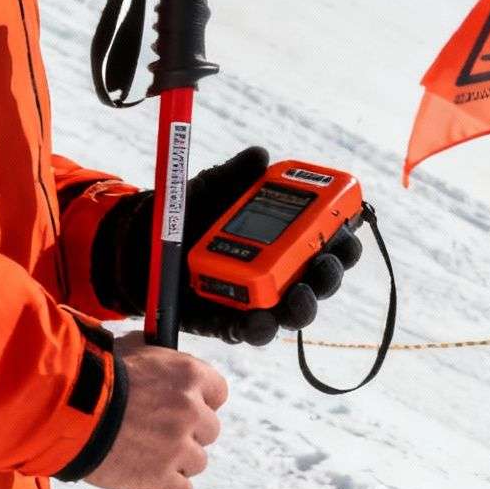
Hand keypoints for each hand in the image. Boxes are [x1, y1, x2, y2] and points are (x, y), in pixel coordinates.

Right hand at [83, 335, 227, 488]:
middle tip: (159, 432)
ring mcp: (177, 446)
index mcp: (189, 376)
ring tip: (147, 455)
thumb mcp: (130, 348)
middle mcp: (191, 410)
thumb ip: (153, 354)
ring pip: (197, 462)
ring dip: (177, 461)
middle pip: (208, 430)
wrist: (67, 409)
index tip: (185, 408)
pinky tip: (150, 480)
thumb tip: (156, 349)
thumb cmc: (93, 375)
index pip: (218, 393)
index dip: (201, 402)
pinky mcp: (160, 477)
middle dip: (187, 433)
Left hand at [98, 147, 363, 344]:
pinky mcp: (232, 323)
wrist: (142, 243)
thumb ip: (237, 174)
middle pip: (321, 280)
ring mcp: (260, 300)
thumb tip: (258, 155)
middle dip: (330, 275)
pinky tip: (260, 320)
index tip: (347, 230)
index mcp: (288, 238)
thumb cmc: (189, 213)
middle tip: (326, 264)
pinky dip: (259, 328)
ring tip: (299, 296)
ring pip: (295, 312)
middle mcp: (282, 271)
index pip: (329, 242)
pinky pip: (253, 332)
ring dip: (304, 306)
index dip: (345, 239)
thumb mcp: (213, 188)